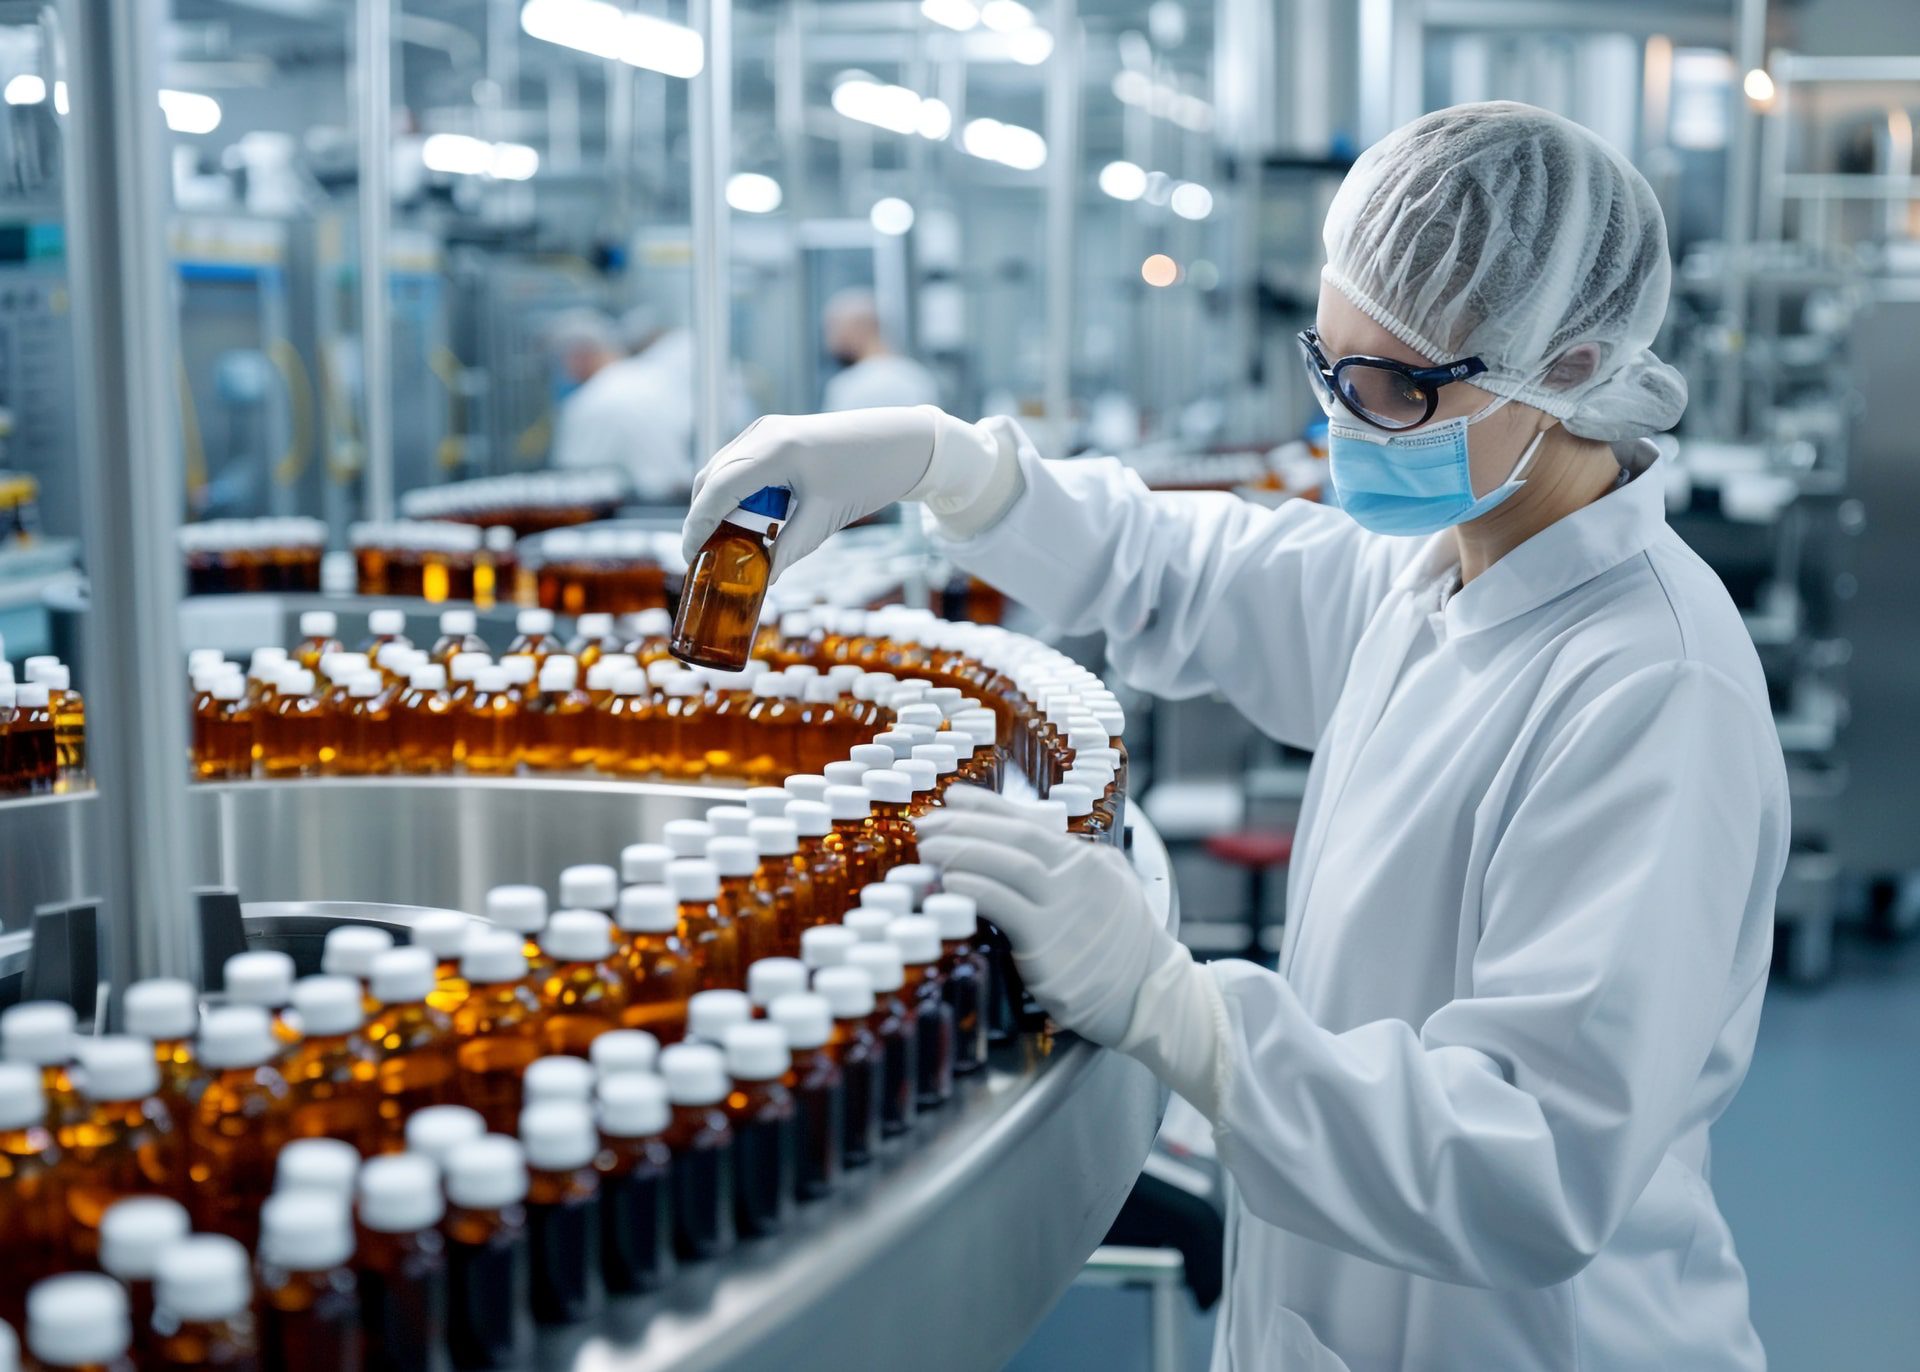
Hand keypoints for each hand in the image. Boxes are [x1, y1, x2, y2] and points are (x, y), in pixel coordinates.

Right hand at [682, 406, 938, 579]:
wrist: (901, 443)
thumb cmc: (868, 476)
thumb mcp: (824, 519)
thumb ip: (787, 549)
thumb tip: (761, 580)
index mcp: (774, 449)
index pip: (717, 489)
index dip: (697, 525)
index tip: (690, 556)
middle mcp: (763, 433)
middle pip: (711, 478)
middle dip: (703, 518)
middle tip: (705, 557)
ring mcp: (767, 429)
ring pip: (723, 470)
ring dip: (719, 505)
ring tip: (728, 542)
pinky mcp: (775, 433)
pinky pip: (741, 464)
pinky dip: (736, 492)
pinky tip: (750, 519)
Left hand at [916, 787, 1174, 1045]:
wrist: (1150, 993)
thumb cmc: (1121, 942)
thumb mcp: (1106, 884)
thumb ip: (1070, 860)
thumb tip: (1023, 836)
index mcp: (1086, 859)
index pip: (1029, 823)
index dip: (986, 806)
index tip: (951, 797)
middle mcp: (1078, 878)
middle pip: (1014, 839)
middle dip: (964, 826)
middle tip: (926, 823)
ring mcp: (1065, 911)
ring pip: (1008, 866)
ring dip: (962, 852)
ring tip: (928, 848)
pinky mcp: (1050, 948)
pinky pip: (1005, 908)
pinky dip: (975, 889)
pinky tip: (950, 882)